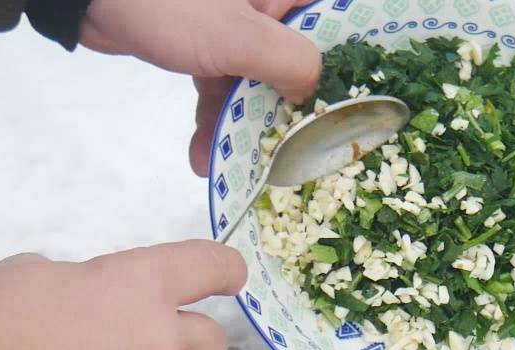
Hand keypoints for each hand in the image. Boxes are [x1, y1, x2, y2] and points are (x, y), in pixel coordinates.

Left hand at [77, 0, 322, 176]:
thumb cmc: (166, 1)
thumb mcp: (238, 34)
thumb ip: (290, 62)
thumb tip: (311, 92)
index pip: (335, 29)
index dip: (345, 72)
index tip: (348, 116)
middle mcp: (265, 6)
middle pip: (297, 65)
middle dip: (289, 115)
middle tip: (288, 157)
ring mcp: (232, 26)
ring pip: (256, 84)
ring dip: (244, 129)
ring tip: (234, 168)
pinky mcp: (202, 44)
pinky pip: (221, 87)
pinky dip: (213, 120)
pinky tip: (202, 155)